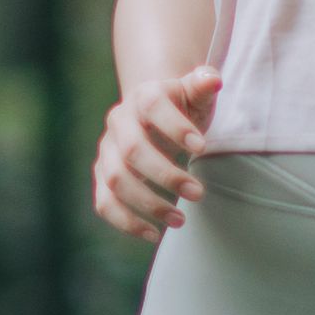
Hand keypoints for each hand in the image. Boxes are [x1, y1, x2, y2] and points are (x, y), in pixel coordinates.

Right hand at [91, 62, 223, 239]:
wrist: (152, 113)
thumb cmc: (182, 106)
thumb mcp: (195, 93)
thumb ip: (203, 84)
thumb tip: (213, 79)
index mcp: (143, 96)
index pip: (153, 107)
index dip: (175, 127)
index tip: (203, 149)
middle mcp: (119, 121)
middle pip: (132, 150)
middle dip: (166, 175)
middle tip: (198, 193)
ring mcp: (107, 150)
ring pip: (115, 180)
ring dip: (147, 203)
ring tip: (180, 220)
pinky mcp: (102, 176)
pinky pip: (104, 202)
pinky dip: (125, 222)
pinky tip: (154, 235)